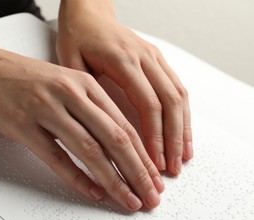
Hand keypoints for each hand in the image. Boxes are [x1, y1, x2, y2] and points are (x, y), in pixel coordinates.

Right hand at [0, 42, 163, 210]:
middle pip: (116, 139)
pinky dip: (77, 178)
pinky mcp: (22, 125)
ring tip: (128, 199)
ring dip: (114, 180)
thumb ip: (86, 107)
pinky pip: (56, 157)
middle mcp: (69, 93)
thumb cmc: (15, 76)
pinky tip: (91, 191)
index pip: (125, 124)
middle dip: (139, 172)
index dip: (144, 155)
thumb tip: (111, 141)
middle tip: (150, 195)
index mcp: (83, 83)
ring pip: (91, 150)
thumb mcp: (60, 82)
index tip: (154, 177)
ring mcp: (46, 109)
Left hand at [56, 1, 192, 174]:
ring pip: (179, 96)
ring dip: (183, 129)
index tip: (153, 161)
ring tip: (182, 158)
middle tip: (170, 169)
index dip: (153, 136)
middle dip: (173, 139)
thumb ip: (85, 94)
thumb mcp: (71, 63)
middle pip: (170, 103)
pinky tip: (183, 133)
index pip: (147, 104)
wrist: (88, 12)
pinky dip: (183, 114)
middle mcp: (144, 57)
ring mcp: (154, 58)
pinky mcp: (157, 60)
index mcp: (122, 60)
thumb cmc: (77, 37)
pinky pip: (177, 88)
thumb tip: (95, 131)